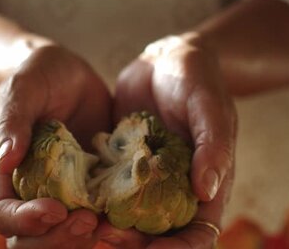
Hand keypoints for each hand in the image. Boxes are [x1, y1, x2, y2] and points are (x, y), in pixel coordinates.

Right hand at [0, 44, 111, 248]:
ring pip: (62, 238)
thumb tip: (4, 160)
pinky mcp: (90, 188)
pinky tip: (125, 213)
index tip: (56, 210)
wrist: (66, 73)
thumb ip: (12, 120)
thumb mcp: (23, 87)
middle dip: (57, 239)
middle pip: (31, 240)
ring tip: (107, 221)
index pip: (3, 214)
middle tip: (89, 221)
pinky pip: (95, 218)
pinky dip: (109, 224)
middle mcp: (31, 190)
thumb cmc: (37, 76)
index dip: (25, 222)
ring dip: (82, 239)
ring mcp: (61, 193)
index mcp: (5, 172)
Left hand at [101, 34, 236, 248]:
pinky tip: (74, 199)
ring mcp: (146, 180)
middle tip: (107, 234)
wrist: (166, 58)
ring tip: (87, 221)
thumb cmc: (198, 78)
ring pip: (129, 219)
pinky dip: (94, 201)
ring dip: (110, 227)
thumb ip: (214, 145)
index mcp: (206, 185)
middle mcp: (175, 190)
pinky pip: (108, 192)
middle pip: (159, 234)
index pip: (198, 233)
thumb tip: (207, 190)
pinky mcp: (121, 166)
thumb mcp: (209, 106)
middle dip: (135, 242)